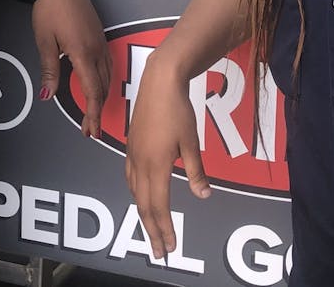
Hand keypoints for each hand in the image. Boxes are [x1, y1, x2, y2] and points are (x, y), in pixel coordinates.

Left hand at [30, 0, 110, 137]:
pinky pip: (108, 64)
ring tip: (94, 112)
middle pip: (103, 87)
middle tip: (89, 128)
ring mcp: (101, 42)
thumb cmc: (50, 10)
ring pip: (108, 76)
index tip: (89, 129)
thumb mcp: (45, 42)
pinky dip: (105, 80)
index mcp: (83, 53)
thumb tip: (47, 95)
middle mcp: (96, 50)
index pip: (92, 91)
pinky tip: (99, 85)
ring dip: (102, 96)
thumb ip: (49, 71)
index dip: (92, 113)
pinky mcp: (100, 36)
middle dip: (97, 110)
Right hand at [125, 54, 210, 258]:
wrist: (159, 82)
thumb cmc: (177, 109)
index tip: (170, 246)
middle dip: (151, 230)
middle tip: (159, 251)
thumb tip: (203, 195)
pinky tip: (140, 195)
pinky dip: (136, 194)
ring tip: (150, 229)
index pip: (159, 206)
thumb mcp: (191, 142)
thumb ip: (196, 171)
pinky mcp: (131, 146)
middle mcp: (140, 163)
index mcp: (155, 165)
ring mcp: (132, 154)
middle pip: (143, 205)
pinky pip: (130, 178)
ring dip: (143, 214)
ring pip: (134, 193)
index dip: (164, 229)